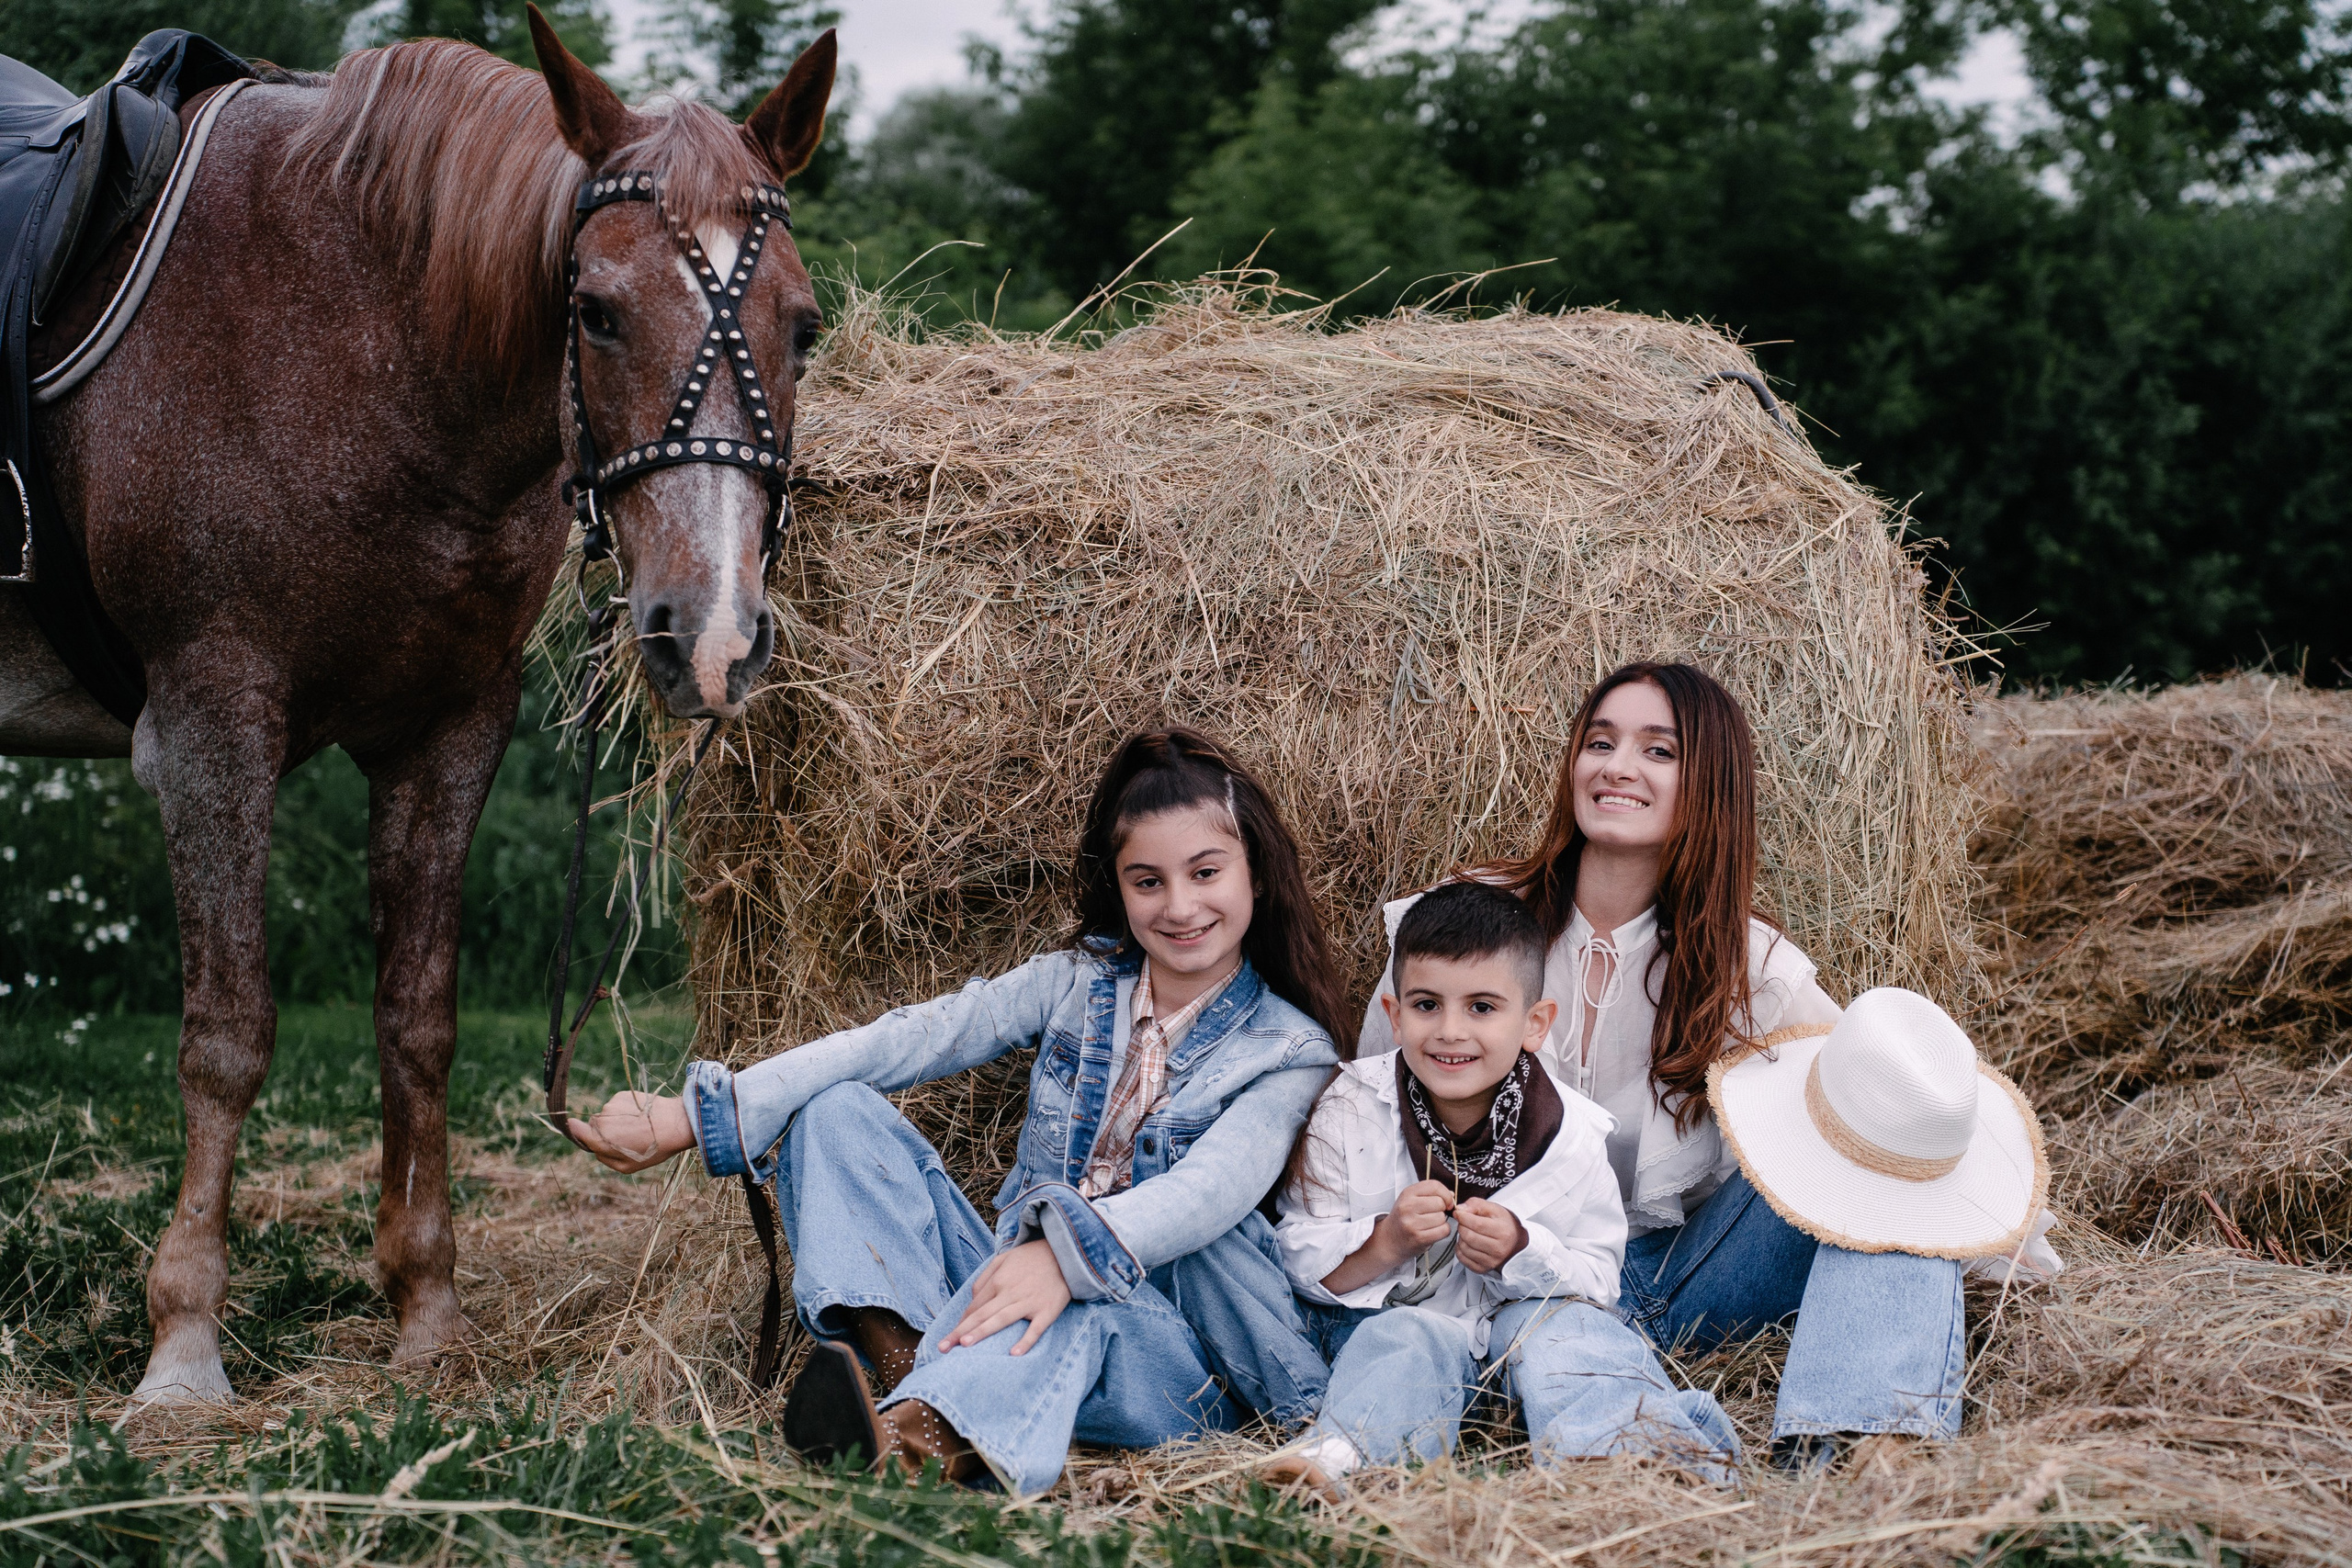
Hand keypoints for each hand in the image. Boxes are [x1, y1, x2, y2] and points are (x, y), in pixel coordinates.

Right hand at [563, 1091, 695, 1173]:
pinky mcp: (622, 1094)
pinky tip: (641, 1117)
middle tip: (627, 1139)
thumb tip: (594, 1149)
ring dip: (618, 1121)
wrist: (676, 1123)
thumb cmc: (653, 1149)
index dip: (575, 1131)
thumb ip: (605, 1159)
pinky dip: (626, 1110)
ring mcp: (611, 1104)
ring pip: (607, 1115)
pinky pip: (617, 1105)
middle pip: (594, 1125)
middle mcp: (601, 1119)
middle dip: (605, 1132)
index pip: (575, 1129)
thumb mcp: (627, 1166)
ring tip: (639, 1128)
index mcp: (599, 1139)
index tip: (580, 1132)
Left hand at [940, 1240, 1072, 1356]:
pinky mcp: (1047, 1310)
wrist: (1065, 1253)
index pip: (975, 1306)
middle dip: (961, 1331)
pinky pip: (1035, 1329)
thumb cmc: (1031, 1258)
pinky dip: (1026, 1340)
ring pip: (1001, 1320)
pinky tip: (1014, 1353)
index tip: (950, 1338)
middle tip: (943, 1347)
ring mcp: (1029, 1302)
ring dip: (983, 1332)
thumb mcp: (1003, 1259)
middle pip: (981, 1314)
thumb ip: (985, 1277)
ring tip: (965, 1344)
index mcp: (998, 1281)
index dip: (961, 1322)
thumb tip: (972, 1298)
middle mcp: (1010, 1292)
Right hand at [1373, 1178, 1456, 1268]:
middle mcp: (1407, 1207)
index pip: (1434, 1186)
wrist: (1389, 1240)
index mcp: (1407, 1194)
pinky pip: (1443, 1231)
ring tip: (1430, 1224)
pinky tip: (1433, 1231)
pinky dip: (1443, 1231)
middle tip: (1433, 1214)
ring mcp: (1412, 1223)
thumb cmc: (1403, 1218)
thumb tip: (1451, 1195)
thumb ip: (1430, 1193)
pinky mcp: (1419, 1238)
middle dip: (1442, 1209)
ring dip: (1441, 1222)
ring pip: (1442, 1218)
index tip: (1446, 1201)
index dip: (1445, 1194)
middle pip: (1440, 1203)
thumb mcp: (1411, 1199)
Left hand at [1454, 1197, 1526, 1272]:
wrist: (1515, 1244)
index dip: (1463, 1217)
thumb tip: (1460, 1209)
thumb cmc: (1504, 1225)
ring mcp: (1491, 1262)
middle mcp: (1498, 1249)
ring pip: (1464, 1248)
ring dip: (1461, 1238)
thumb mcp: (1495, 1209)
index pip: (1477, 1224)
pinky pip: (1462, 1258)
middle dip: (1462, 1226)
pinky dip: (1460, 1249)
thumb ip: (1476, 1204)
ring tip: (1468, 1233)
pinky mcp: (1483, 1269)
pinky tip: (1467, 1243)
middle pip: (1469, 1237)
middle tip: (1464, 1222)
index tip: (1459, 1213)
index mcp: (1503, 1232)